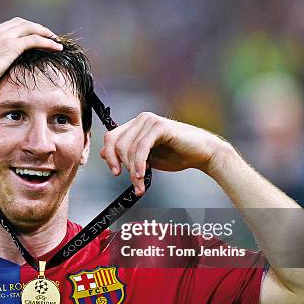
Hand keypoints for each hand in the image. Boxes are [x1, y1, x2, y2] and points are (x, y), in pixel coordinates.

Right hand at [0, 18, 60, 103]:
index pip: (5, 27)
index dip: (20, 30)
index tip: (29, 36)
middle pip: (20, 23)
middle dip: (35, 27)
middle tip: (47, 35)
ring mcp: (1, 37)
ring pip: (29, 28)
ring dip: (44, 32)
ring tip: (55, 40)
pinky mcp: (10, 47)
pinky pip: (34, 39)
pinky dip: (47, 41)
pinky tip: (56, 47)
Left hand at [99, 112, 232, 194]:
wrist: (201, 154)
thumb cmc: (176, 155)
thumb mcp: (146, 158)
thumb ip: (127, 154)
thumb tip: (102, 153)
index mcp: (135, 125)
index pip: (111, 138)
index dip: (109, 156)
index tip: (116, 173)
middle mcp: (141, 120)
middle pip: (116, 143)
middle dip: (121, 165)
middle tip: (133, 182)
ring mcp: (150, 121)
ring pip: (128, 148)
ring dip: (133, 170)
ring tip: (140, 184)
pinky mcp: (160, 126)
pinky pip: (142, 147)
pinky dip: (139, 163)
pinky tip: (142, 175)